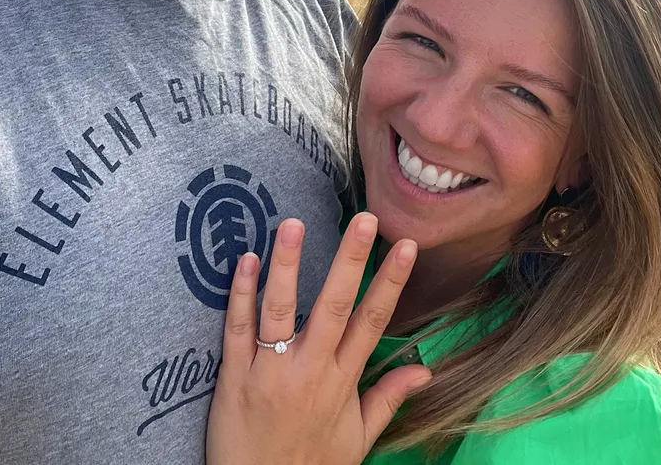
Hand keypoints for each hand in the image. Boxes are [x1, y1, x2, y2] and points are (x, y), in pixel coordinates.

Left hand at [206, 212, 430, 464]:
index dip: (391, 282)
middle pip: (335, 306)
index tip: (406, 246)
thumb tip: (425, 369)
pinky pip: (237, 330)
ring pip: (281, 310)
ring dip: (288, 265)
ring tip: (294, 224)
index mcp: (342, 381)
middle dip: (351, 260)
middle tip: (365, 219)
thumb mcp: (356, 441)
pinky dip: (240, 294)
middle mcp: (310, 371)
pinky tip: (245, 260)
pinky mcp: (235, 377)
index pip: (372, 322)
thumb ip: (387, 400)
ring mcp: (270, 371)